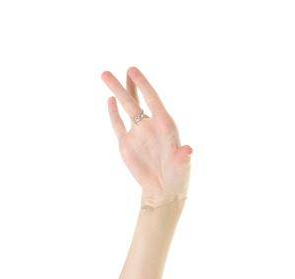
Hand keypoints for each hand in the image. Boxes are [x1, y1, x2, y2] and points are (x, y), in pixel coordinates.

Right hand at [100, 65, 192, 208]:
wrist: (163, 192)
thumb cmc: (178, 178)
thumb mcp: (182, 167)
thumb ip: (182, 156)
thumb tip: (188, 151)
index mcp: (165, 126)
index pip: (153, 100)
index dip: (143, 85)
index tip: (132, 70)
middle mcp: (150, 126)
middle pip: (136, 101)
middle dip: (127, 85)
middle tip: (117, 69)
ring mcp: (138, 134)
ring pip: (126, 109)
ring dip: (117, 92)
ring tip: (106, 75)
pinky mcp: (127, 145)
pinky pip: (118, 125)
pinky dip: (113, 114)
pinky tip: (110, 101)